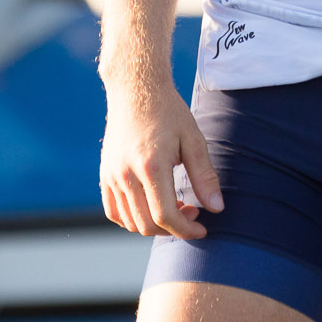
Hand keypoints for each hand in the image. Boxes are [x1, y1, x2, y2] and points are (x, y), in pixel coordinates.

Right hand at [98, 78, 222, 239]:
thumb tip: (217, 208)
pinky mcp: (105, 176)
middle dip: (173, 228)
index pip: (165, 215)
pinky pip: (113, 212)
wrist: (136, 92)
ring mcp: (111, 176)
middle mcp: (126, 175)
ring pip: (129, 222)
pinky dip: (133, 219)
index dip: (186, 229)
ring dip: (154, 225)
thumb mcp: (194, 140)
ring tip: (177, 207)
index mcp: (151, 166)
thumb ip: (205, 176)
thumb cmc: (170, 113)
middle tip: (193, 212)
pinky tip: (154, 206)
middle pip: (146, 224)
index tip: (203, 228)